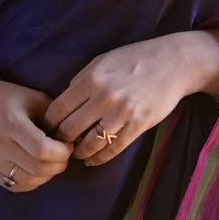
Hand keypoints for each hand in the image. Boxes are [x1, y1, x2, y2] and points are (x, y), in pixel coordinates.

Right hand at [0, 81, 73, 193]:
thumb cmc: (10, 99)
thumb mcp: (34, 98)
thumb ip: (55, 116)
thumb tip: (75, 137)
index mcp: (11, 122)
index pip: (42, 149)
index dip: (62, 152)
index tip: (68, 145)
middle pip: (37, 168)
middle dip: (58, 165)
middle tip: (63, 156)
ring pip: (28, 181)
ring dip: (47, 176)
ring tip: (51, 163)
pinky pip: (15, 186)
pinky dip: (31, 182)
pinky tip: (37, 170)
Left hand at [44, 33, 218, 167]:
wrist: (172, 63)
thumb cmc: (134, 59)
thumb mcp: (102, 61)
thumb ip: (81, 80)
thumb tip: (63, 102)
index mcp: (90, 79)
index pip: (58, 109)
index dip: (48, 124)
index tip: (46, 130)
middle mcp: (103, 97)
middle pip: (70, 129)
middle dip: (61, 140)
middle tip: (58, 145)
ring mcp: (121, 113)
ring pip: (89, 143)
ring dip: (79, 152)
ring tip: (76, 153)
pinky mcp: (137, 125)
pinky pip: (112, 149)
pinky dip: (98, 158)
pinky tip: (92, 159)